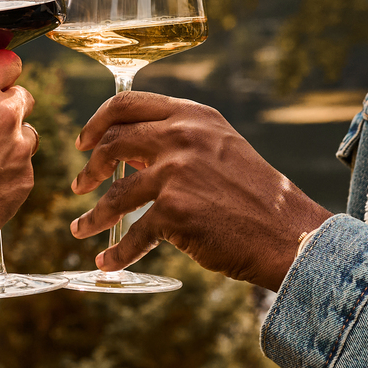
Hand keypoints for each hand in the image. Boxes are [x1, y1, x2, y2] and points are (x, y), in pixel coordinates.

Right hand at [0, 51, 37, 253]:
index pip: (9, 62)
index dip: (0, 73)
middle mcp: (3, 114)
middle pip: (22, 97)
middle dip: (6, 108)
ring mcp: (18, 148)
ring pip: (27, 135)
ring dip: (11, 143)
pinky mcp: (24, 179)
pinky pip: (23, 168)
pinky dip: (8, 174)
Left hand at [68, 92, 330, 292]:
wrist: (288, 232)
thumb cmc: (256, 196)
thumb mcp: (221, 149)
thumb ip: (179, 142)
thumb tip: (131, 152)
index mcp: (193, 116)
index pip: (127, 104)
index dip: (97, 122)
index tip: (84, 142)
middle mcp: (182, 137)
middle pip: (112, 144)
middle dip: (89, 168)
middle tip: (80, 184)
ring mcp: (176, 173)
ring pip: (116, 195)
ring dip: (93, 216)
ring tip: (81, 229)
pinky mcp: (174, 211)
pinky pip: (133, 234)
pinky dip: (117, 253)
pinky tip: (107, 263)